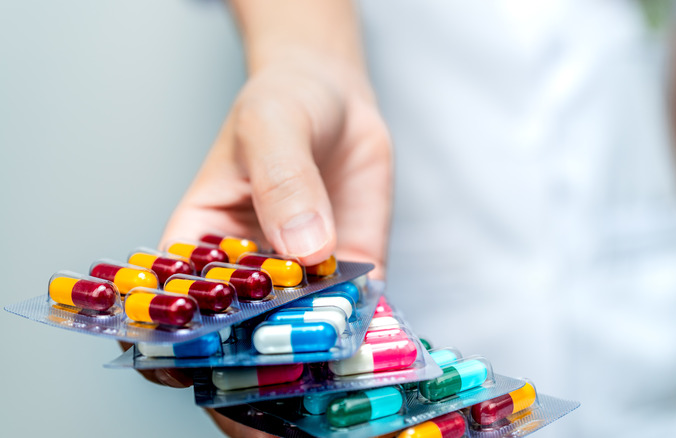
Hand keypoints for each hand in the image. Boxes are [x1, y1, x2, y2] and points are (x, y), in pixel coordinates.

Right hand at [155, 51, 391, 435]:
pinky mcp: (351, 277)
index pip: (178, 313)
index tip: (191, 383)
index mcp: (201, 248)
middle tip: (274, 427)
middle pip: (239, 347)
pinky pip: (355, 320)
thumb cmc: (282, 103)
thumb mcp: (272, 128)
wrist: (336, 96)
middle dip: (251, 389)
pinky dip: (365, 349)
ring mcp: (302, 283)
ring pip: (301, 345)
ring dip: (313, 380)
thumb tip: (304, 249)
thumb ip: (283, 183)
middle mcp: (249, 278)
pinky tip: (378, 375)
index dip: (177, 354)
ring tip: (328, 419)